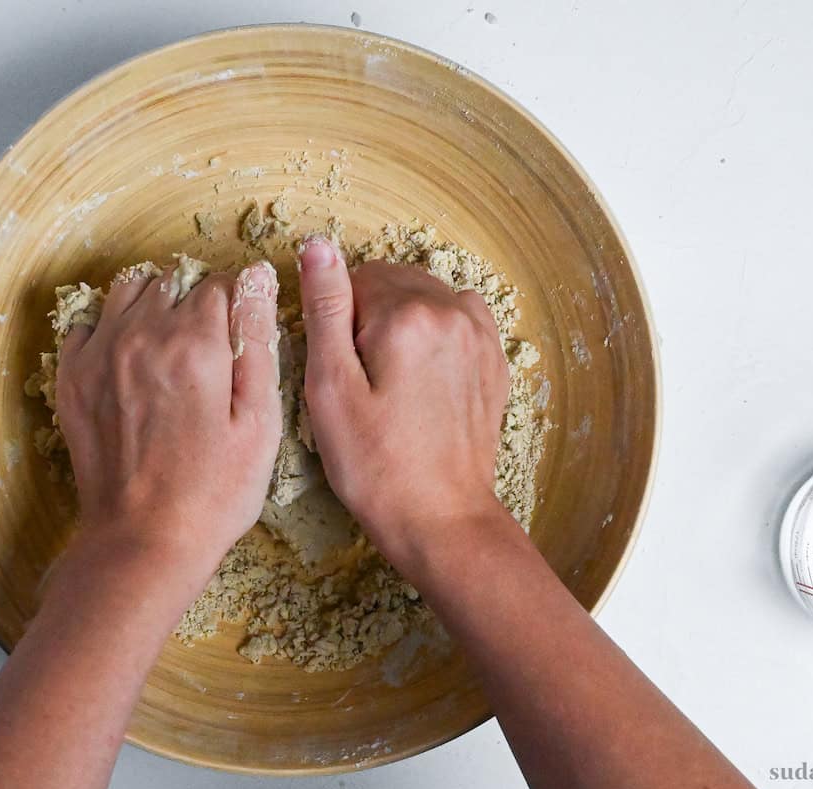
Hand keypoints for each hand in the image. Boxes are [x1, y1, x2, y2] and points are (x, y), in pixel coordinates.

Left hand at [54, 262, 281, 576]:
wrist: (143, 541)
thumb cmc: (214, 491)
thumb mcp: (259, 420)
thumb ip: (257, 340)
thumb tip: (257, 276)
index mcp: (195, 343)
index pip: (219, 285)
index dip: (235, 307)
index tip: (238, 339)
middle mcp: (141, 335)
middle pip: (171, 283)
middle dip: (193, 304)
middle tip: (206, 352)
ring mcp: (99, 355)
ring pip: (127, 293)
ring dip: (151, 307)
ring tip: (168, 349)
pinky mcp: (71, 379)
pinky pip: (87, 325)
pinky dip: (109, 331)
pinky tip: (128, 365)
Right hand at [297, 237, 512, 574]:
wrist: (441, 519)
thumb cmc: (375, 464)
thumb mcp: (330, 388)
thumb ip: (326, 308)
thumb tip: (318, 246)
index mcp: (407, 315)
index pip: (353, 280)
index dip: (335, 324)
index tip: (339, 371)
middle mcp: (452, 312)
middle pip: (391, 284)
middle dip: (368, 320)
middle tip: (361, 383)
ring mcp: (480, 335)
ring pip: (423, 299)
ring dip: (401, 326)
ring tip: (390, 383)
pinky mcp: (493, 359)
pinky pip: (455, 320)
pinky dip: (433, 336)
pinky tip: (420, 379)